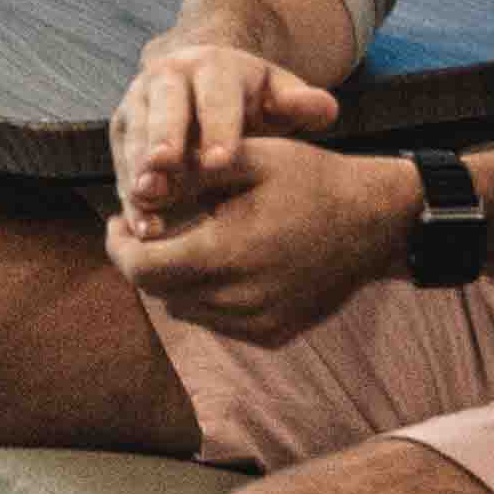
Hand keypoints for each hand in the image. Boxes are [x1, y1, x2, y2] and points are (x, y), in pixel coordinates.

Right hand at [107, 35, 338, 233]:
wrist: (205, 80)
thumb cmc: (252, 99)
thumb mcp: (280, 94)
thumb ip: (302, 103)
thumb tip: (325, 108)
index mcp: (213, 65)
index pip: (215, 95)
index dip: (217, 127)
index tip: (221, 161)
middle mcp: (168, 77)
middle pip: (163, 107)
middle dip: (161, 139)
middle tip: (163, 173)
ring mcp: (139, 102)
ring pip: (135, 136)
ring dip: (138, 171)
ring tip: (148, 205)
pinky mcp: (123, 131)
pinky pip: (121, 163)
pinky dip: (129, 197)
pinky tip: (141, 227)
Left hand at [110, 138, 421, 348]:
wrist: (376, 222)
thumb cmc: (311, 180)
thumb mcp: (249, 158)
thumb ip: (189, 173)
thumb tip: (138, 187)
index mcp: (227, 254)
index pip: (142, 269)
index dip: (118, 247)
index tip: (116, 222)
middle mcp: (240, 299)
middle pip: (159, 292)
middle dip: (144, 260)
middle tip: (150, 228)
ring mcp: (258, 323)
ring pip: (186, 309)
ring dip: (177, 279)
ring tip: (191, 240)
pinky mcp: (273, 335)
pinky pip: (218, 321)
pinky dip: (210, 296)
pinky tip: (227, 263)